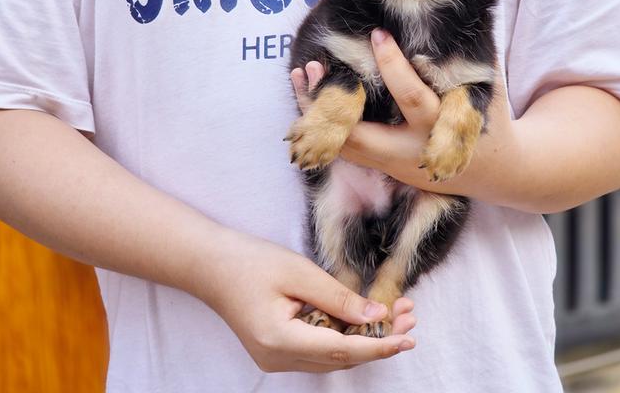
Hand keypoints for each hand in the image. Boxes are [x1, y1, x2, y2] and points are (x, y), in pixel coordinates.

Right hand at [198, 229, 415, 372]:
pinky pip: (319, 349)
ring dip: (365, 338)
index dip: (379, 346)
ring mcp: (275, 359)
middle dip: (379, 340)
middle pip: (341, 358)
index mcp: (280, 341)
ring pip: (333, 357)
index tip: (407, 338)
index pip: (342, 351)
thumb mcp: (299, 272)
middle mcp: (278, 359)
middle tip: (410, 317)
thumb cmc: (250, 261)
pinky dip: (345, 336)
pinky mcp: (277, 350)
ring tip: (397, 313)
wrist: (210, 265)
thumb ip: (338, 297)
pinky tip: (364, 317)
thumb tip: (376, 316)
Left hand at [291, 29, 514, 189]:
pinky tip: (308, 96)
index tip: (377, 34)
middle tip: (314, 66)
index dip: (392, 66)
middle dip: (334, 102)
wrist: (492, 172)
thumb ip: (471, 58)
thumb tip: (460, 14)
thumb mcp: (486, 90)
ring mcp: (392, 164)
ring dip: (317, 112)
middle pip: (360, 134)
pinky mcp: (381, 167)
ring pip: (343, 145)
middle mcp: (410, 150)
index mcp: (439, 128)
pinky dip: (323, 124)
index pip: (410, 96)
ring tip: (301, 74)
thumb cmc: (489, 119)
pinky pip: (344, 149)